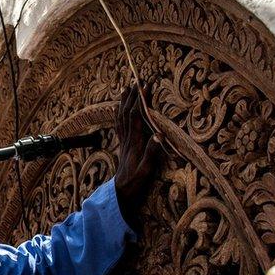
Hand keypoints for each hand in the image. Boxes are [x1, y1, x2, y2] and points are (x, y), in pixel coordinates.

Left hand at [114, 84, 160, 225]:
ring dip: (123, 102)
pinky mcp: (122, 147)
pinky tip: (116, 109)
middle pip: (126, 113)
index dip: (140, 100)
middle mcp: (127, 140)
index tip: (145, 86)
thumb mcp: (146, 170)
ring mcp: (123, 143)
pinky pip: (118, 126)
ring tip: (126, 89)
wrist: (120, 193)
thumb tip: (158, 133)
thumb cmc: (135, 183)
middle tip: (136, 81)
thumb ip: (151, 152)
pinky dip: (118, 115)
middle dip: (131, 96)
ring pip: (120, 118)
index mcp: (134, 143)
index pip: (136, 116)